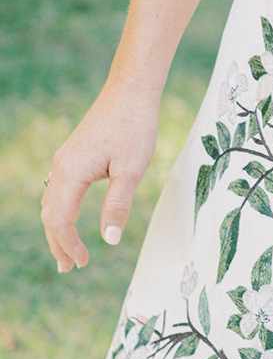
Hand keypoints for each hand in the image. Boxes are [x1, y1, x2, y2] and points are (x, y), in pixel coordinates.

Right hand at [40, 79, 159, 273]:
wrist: (131, 91)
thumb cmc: (134, 127)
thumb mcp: (132, 169)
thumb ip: (118, 205)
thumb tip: (110, 241)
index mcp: (72, 173)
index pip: (60, 220)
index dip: (69, 244)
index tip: (83, 263)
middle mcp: (61, 167)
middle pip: (50, 215)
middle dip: (58, 243)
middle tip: (69, 268)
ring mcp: (65, 159)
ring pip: (52, 202)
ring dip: (58, 228)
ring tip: (67, 252)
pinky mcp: (74, 154)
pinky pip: (59, 190)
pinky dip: (61, 211)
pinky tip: (70, 219)